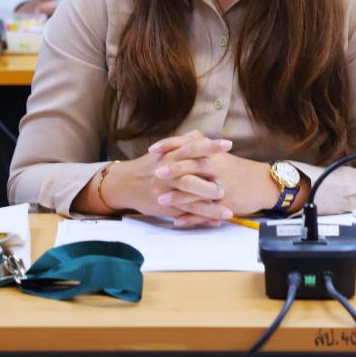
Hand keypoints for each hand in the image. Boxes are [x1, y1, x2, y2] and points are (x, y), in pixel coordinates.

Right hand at [102, 131, 232, 224]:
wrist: (124, 184)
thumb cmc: (149, 166)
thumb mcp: (164, 151)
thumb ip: (182, 143)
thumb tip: (202, 135)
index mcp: (170, 155)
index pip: (192, 147)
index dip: (210, 146)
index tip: (228, 144)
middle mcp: (169, 172)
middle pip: (192, 173)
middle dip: (212, 180)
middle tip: (231, 183)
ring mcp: (167, 191)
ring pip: (190, 198)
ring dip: (211, 207)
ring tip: (230, 212)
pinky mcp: (166, 207)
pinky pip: (186, 213)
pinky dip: (202, 218)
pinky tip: (217, 222)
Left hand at [151, 134, 282, 224]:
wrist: (263, 184)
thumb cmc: (237, 169)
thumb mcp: (221, 154)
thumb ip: (202, 146)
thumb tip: (182, 139)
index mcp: (215, 154)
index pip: (190, 144)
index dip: (171, 145)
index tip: (153, 148)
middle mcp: (218, 167)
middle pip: (194, 165)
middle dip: (174, 168)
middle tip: (155, 172)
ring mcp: (222, 186)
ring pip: (198, 191)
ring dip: (178, 196)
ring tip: (160, 200)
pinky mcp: (226, 204)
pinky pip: (206, 212)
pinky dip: (191, 218)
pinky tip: (176, 221)